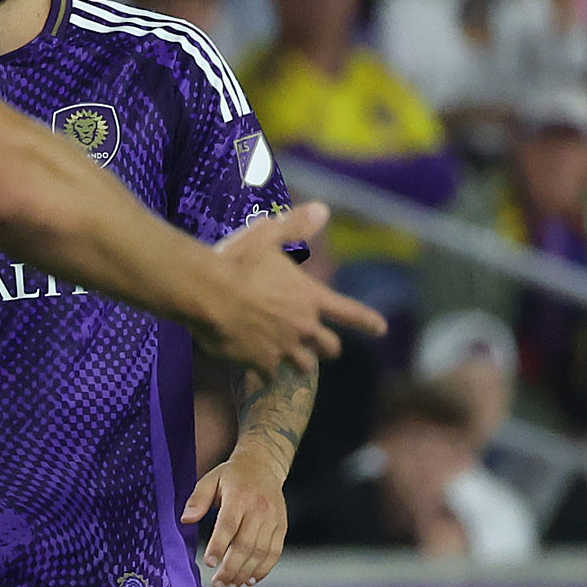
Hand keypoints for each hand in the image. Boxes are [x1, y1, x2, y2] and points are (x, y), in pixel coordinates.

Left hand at [184, 448, 289, 586]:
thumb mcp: (209, 479)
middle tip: (217, 584)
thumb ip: (197, 499)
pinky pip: (275, 552)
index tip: (209, 563)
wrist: (264, 466)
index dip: (219, 546)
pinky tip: (249, 580)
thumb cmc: (231, 476)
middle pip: (246, 544)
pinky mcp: (281, 527)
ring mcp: (273, 520)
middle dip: (231, 568)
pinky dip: (263, 569)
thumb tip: (186, 520)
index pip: (229, 525)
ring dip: (245, 573)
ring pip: (261, 552)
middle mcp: (259, 510)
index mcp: (239, 497)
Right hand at [197, 204, 382, 374]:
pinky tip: (258, 372)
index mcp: (311, 297)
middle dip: (326, 348)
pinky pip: (272, 377)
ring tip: (289, 364)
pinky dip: (267, 375)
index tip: (379, 328)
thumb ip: (295, 226)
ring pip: (305, 367)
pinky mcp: (261, 362)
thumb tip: (323, 209)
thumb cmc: (237, 262)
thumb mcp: (268, 237)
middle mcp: (304, 325)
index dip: (366, 320)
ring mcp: (284, 347)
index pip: (349, 311)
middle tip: (317, 348)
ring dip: (299, 364)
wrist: (207, 293)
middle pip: (330, 347)